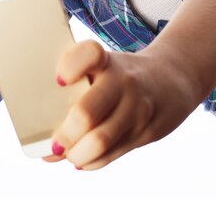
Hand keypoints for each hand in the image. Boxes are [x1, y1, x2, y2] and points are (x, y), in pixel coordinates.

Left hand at [47, 40, 196, 169]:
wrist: (171, 79)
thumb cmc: (121, 76)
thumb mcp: (104, 67)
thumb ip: (77, 90)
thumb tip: (44, 143)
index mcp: (106, 60)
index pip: (89, 54)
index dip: (71, 66)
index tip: (58, 80)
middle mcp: (123, 81)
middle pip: (87, 112)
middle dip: (66, 135)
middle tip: (55, 144)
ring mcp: (136, 108)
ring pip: (100, 140)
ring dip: (77, 154)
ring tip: (68, 154)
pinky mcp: (146, 131)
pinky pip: (112, 154)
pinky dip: (92, 161)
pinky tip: (84, 159)